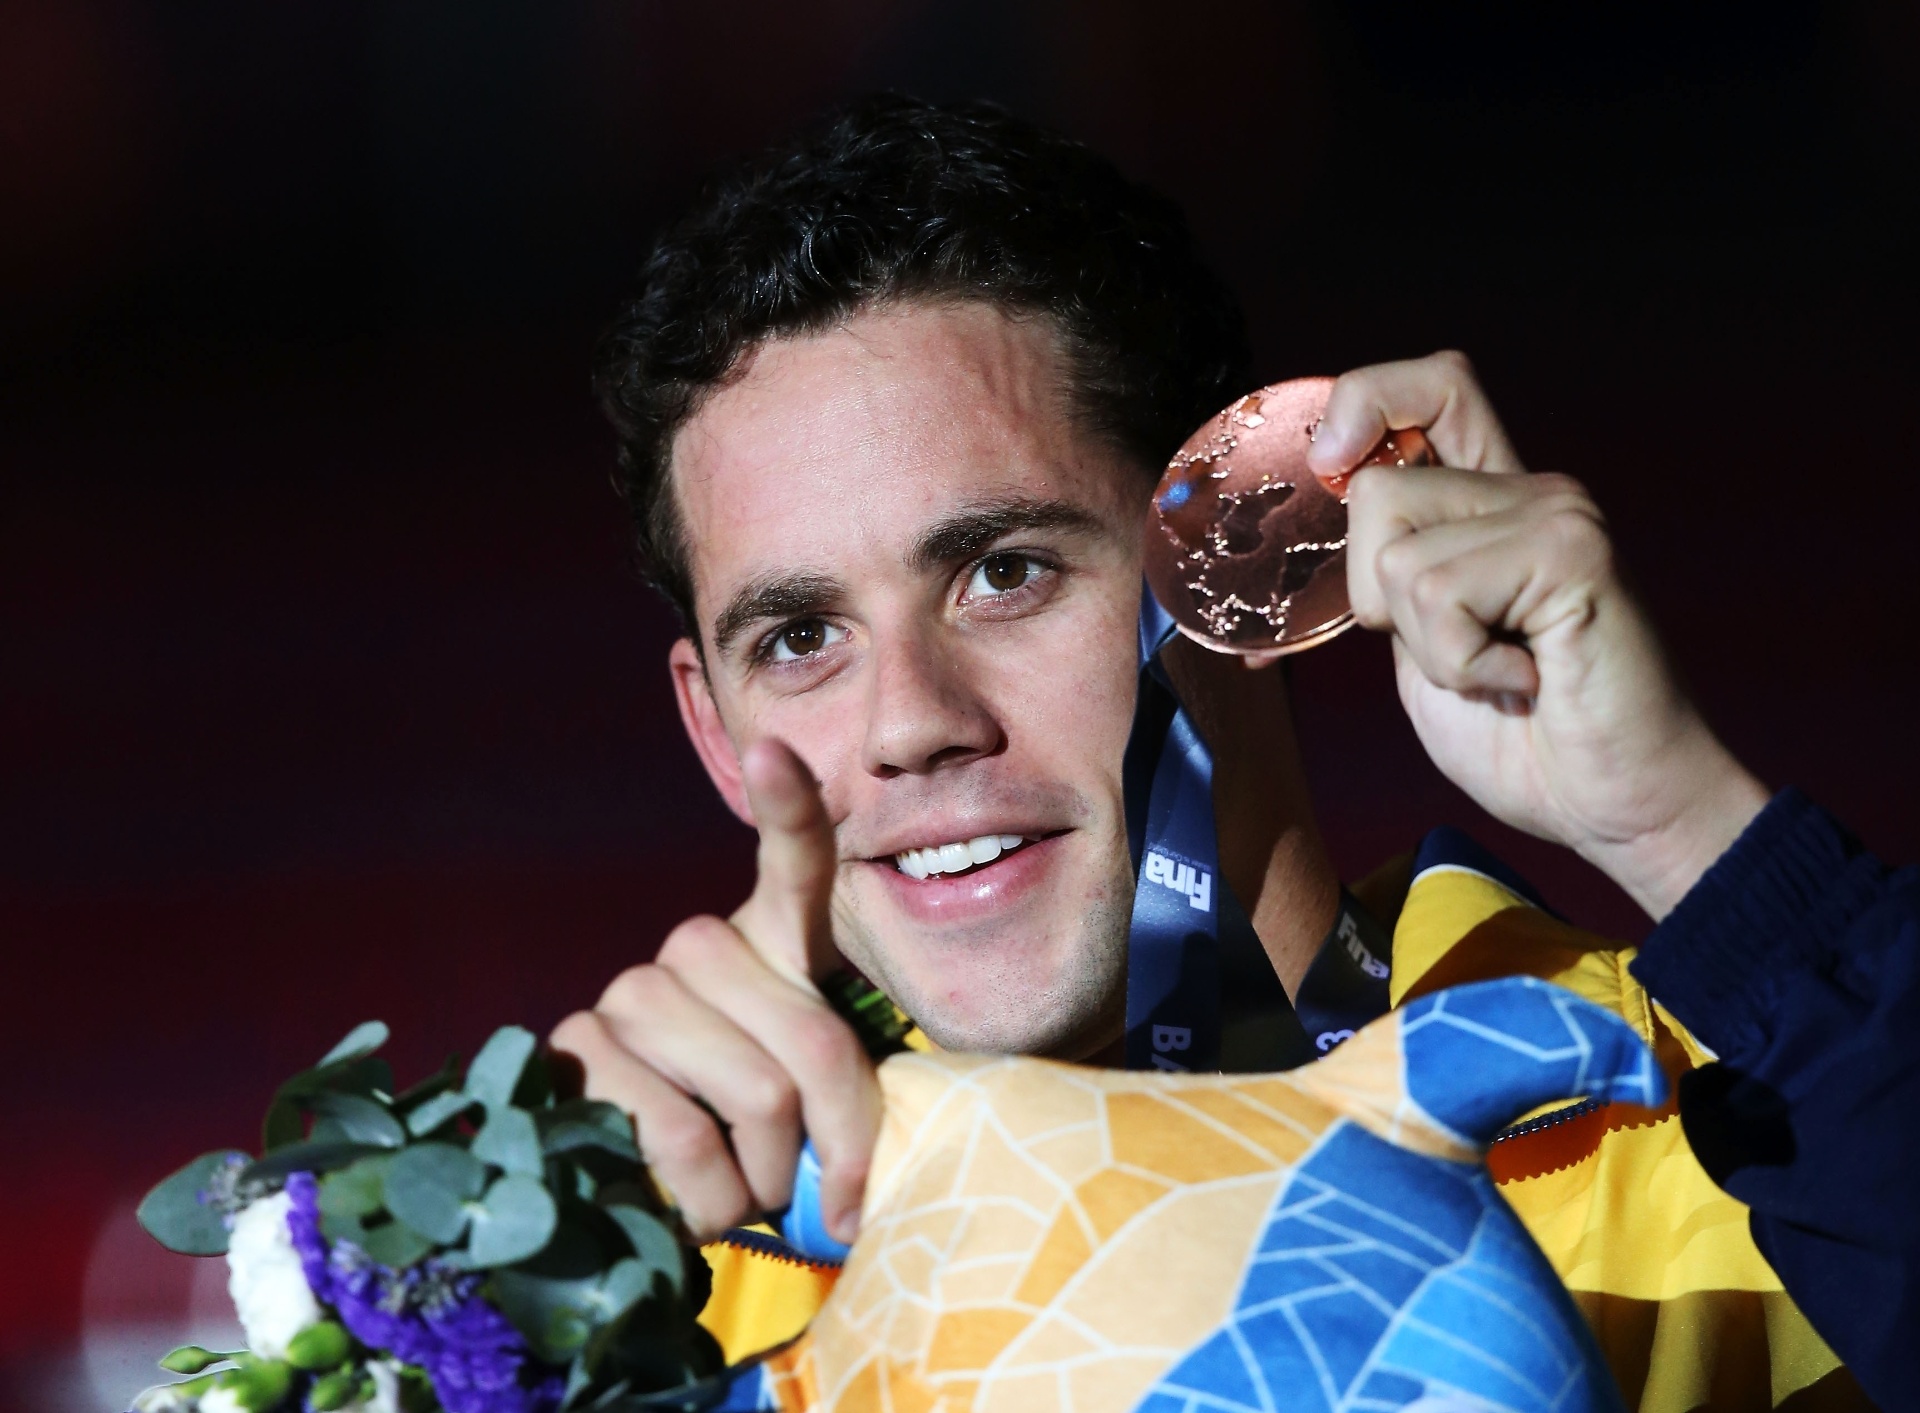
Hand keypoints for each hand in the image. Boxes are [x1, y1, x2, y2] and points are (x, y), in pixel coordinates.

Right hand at [549, 740, 879, 1241]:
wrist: (668, 1208)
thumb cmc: (765, 1152)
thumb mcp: (828, 1114)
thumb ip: (847, 1108)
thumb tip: (848, 1189)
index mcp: (774, 943)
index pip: (792, 861)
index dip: (787, 806)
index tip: (775, 750)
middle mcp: (700, 949)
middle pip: (811, 1038)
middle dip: (833, 1137)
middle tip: (812, 1182)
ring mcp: (633, 992)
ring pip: (756, 1092)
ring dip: (768, 1175)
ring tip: (745, 1189)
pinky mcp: (576, 1049)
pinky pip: (679, 1134)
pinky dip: (707, 1197)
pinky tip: (689, 1200)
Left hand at [1309, 351, 1767, 917]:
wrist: (1613, 806)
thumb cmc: (1520, 739)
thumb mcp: (1423, 643)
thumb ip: (1389, 574)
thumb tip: (1313, 513)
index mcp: (1491, 502)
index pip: (1431, 386)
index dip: (1365, 400)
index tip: (1332, 467)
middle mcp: (1528, 490)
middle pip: (1375, 490)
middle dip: (1378, 598)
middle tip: (1459, 652)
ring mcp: (1556, 513)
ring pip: (1398, 554)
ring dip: (1427, 645)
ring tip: (1499, 671)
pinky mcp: (1573, 551)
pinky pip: (1440, 592)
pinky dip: (1460, 663)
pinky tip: (1524, 682)